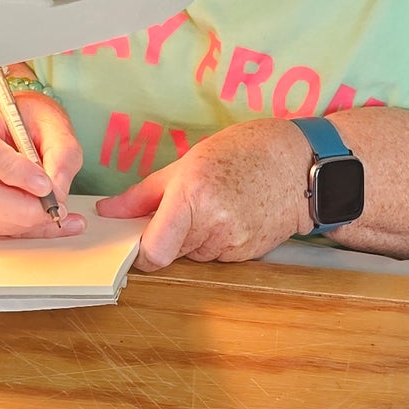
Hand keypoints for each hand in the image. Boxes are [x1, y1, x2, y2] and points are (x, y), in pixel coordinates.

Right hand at [0, 90, 85, 237]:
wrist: (8, 122)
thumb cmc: (24, 116)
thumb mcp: (52, 121)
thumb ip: (61, 154)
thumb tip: (57, 192)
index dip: (14, 172)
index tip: (45, 185)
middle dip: (22, 209)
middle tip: (55, 207)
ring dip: (23, 223)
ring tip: (56, 213)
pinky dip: (23, 229)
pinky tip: (48, 222)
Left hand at [97, 118, 310, 267]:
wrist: (299, 163)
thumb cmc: (242, 152)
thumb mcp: (186, 162)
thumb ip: (143, 194)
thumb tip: (108, 211)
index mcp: (192, 197)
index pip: (153, 252)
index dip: (141, 252)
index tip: (139, 241)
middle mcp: (213, 225)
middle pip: (170, 253)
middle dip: (169, 237)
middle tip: (185, 208)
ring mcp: (233, 243)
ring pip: (193, 256)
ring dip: (193, 239)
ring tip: (214, 206)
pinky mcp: (248, 255)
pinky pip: (216, 256)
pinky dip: (215, 241)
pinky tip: (231, 215)